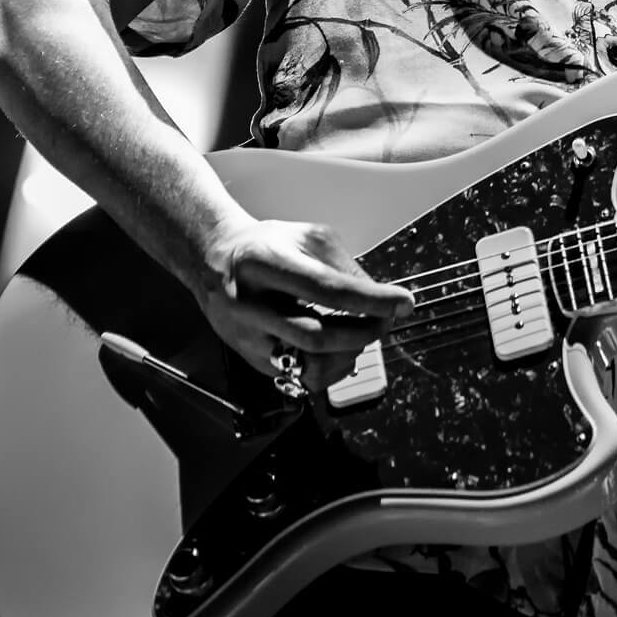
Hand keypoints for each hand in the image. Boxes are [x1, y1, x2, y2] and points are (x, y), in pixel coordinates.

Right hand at [196, 216, 414, 391]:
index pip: (327, 289)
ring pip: (307, 365)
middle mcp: (249, 304)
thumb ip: (345, 266)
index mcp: (264, 264)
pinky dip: (331, 369)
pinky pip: (297, 378)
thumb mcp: (308, 238)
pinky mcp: (250, 358)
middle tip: (386, 320)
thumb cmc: (265, 246)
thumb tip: (380, 298)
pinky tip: (343, 350)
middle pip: (317, 336)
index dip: (372, 300)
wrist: (212, 261)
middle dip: (364, 332)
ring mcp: (246, 336)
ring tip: (364, 334)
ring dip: (349, 354)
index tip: (404, 303)